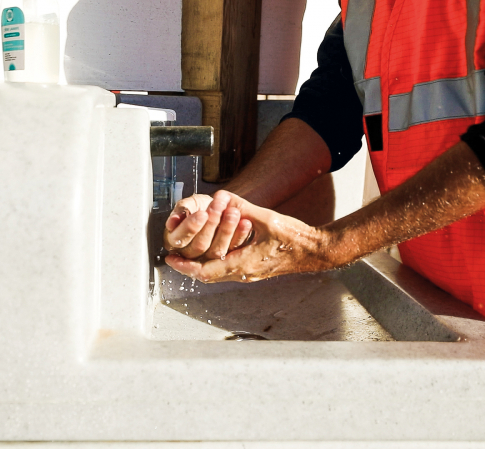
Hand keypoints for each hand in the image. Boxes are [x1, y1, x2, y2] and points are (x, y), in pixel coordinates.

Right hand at [163, 191, 253, 259]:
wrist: (217, 210)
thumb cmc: (201, 206)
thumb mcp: (191, 203)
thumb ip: (183, 208)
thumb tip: (174, 221)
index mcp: (177, 240)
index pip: (179, 239)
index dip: (190, 227)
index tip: (203, 213)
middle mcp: (190, 253)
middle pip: (199, 246)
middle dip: (211, 225)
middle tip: (219, 207)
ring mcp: (209, 258)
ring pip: (216, 251)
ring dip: (226, 230)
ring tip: (233, 212)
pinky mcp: (226, 259)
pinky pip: (233, 251)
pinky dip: (240, 236)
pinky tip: (246, 223)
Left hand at [165, 191, 337, 282]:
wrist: (313, 250)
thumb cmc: (294, 237)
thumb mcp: (266, 218)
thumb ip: (241, 207)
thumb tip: (222, 196)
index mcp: (243, 264)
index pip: (205, 271)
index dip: (185, 266)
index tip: (171, 259)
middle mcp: (244, 273)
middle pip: (207, 276)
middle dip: (188, 266)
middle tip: (173, 257)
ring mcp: (249, 273)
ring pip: (217, 274)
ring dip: (201, 264)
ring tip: (187, 254)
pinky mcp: (254, 269)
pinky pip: (227, 270)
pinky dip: (215, 261)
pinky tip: (212, 250)